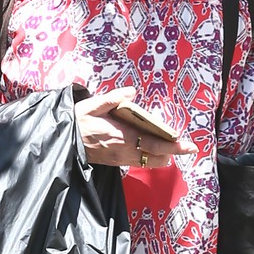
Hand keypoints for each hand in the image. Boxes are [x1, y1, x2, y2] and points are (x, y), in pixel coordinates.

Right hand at [75, 87, 196, 167]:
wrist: (64, 141)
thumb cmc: (78, 121)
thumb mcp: (92, 105)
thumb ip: (113, 98)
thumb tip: (131, 91)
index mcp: (122, 135)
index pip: (153, 143)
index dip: (173, 145)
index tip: (188, 145)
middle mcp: (124, 150)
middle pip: (157, 156)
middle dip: (174, 152)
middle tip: (189, 147)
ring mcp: (121, 158)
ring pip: (150, 162)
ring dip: (162, 155)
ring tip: (172, 146)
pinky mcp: (117, 162)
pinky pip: (140, 162)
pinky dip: (151, 157)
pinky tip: (154, 148)